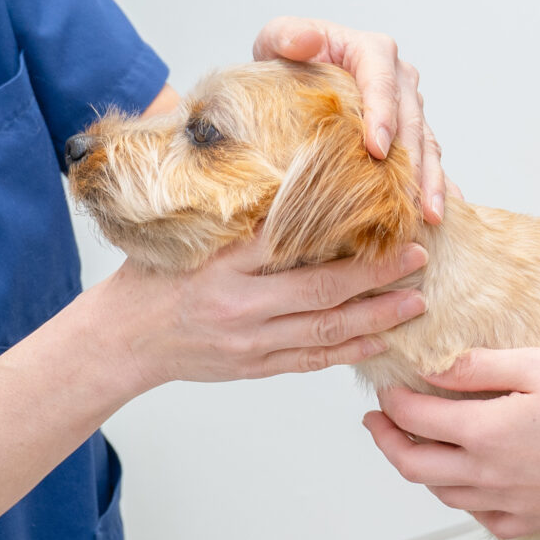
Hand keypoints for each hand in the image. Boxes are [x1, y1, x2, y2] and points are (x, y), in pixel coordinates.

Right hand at [95, 230, 427, 387]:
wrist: (120, 339)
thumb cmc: (151, 278)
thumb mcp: (184, 233)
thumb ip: (233, 212)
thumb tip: (283, 172)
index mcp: (223, 262)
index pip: (295, 244)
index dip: (345, 235)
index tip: (384, 219)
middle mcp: (240, 304)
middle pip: (322, 290)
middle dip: (377, 277)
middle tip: (419, 259)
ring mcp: (248, 341)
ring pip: (325, 331)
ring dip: (375, 318)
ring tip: (415, 303)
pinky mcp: (253, 367)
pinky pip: (310, 360)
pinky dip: (348, 351)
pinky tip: (379, 340)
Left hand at [254, 16, 444, 222]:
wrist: (296, 76)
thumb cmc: (287, 57)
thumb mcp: (275, 39)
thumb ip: (286, 36)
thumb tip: (308, 40)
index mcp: (373, 51)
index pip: (382, 83)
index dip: (383, 116)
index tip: (376, 150)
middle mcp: (399, 78)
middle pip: (411, 120)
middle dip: (413, 161)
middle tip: (410, 197)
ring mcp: (408, 107)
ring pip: (426, 145)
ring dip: (430, 181)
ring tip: (430, 216)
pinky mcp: (410, 133)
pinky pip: (428, 160)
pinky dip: (436, 187)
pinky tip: (439, 219)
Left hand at [362, 348, 539, 537]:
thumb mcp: (536, 366)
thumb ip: (478, 367)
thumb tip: (433, 368)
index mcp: (481, 433)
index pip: (414, 418)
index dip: (392, 401)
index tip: (385, 388)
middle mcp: (485, 475)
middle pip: (413, 465)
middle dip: (387, 441)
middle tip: (377, 423)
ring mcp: (506, 503)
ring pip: (443, 493)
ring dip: (419, 469)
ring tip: (415, 447)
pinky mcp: (530, 520)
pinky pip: (480, 517)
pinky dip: (462, 499)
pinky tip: (467, 484)